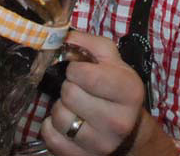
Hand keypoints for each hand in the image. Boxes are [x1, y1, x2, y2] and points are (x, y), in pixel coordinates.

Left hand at [40, 32, 146, 155]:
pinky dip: (51, 127)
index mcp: (129, 91)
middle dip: (68, 87)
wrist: (128, 128)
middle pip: (69, 94)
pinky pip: (51, 138)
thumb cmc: (116, 88)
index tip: (78, 71)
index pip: (84, 75)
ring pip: (59, 117)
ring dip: (59, 107)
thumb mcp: (112, 60)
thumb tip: (62, 35)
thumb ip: (88, 43)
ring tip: (72, 106)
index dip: (75, 69)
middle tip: (76, 89)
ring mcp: (102, 144)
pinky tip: (64, 122)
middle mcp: (119, 121)